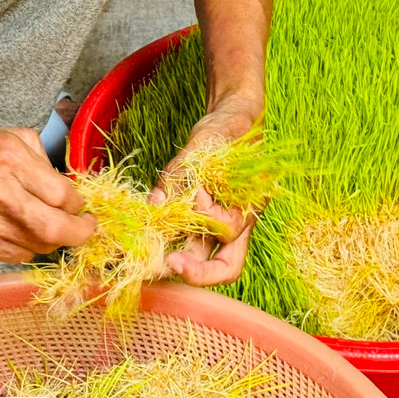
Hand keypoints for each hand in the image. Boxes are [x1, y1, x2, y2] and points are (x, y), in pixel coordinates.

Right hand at [0, 126, 94, 263]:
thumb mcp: (13, 137)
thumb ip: (46, 162)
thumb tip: (73, 190)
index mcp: (9, 160)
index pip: (61, 195)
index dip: (79, 203)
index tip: (82, 204)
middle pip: (54, 229)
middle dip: (80, 232)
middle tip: (86, 226)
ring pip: (41, 246)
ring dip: (57, 238)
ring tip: (55, 224)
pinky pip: (21, 254)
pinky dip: (33, 244)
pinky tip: (27, 228)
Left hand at [150, 99, 262, 286]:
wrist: (232, 124)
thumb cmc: (225, 131)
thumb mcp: (202, 144)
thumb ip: (179, 174)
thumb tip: (155, 206)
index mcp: (249, 204)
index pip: (228, 228)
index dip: (208, 217)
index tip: (195, 195)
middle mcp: (239, 223)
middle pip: (226, 267)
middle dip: (196, 272)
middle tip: (166, 265)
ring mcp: (221, 227)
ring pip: (206, 260)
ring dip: (179, 261)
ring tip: (150, 258)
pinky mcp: (204, 223)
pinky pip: (191, 243)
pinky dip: (172, 245)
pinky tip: (151, 240)